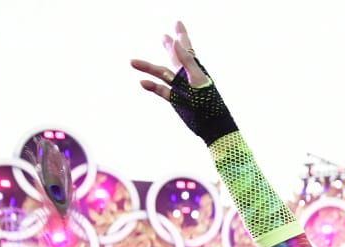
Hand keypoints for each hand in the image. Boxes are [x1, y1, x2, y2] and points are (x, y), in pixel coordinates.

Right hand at [131, 22, 237, 144]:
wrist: (212, 125)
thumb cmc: (209, 102)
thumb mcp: (197, 79)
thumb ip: (187, 60)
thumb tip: (175, 42)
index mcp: (194, 68)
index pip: (186, 48)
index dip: (181, 35)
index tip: (177, 23)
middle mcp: (186, 76)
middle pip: (174, 57)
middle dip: (169, 47)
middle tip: (164, 36)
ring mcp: (180, 88)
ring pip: (162, 74)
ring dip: (148, 67)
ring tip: (132, 61)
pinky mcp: (176, 100)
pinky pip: (161, 91)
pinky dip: (152, 86)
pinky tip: (142, 82)